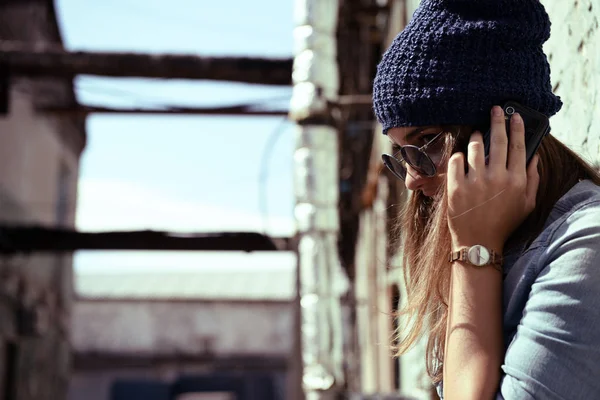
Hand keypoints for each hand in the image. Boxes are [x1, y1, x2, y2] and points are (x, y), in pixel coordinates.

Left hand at [447, 106, 539, 251]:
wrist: (478, 242)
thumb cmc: (503, 223)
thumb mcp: (526, 204)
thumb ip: (532, 179)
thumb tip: (534, 156)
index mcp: (516, 181)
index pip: (518, 146)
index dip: (517, 128)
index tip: (515, 116)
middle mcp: (496, 178)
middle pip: (498, 141)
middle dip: (497, 121)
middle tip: (495, 109)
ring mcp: (474, 182)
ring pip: (475, 147)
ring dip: (476, 137)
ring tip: (477, 135)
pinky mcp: (455, 187)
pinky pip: (456, 160)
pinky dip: (459, 155)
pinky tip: (462, 157)